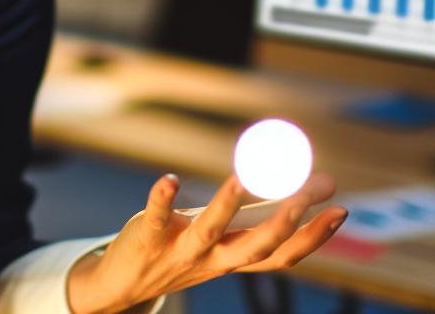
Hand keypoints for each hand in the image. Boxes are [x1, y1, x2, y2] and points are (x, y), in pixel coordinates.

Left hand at [66, 172, 345, 313]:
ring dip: (226, 206)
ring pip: (209, 231)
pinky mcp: (149, 236)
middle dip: (282, 224)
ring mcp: (180, 251)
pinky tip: (170, 178)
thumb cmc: (178, 253)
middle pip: (254, 247)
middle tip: (306, 196)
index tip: (342, 209)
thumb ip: (244, 222)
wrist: (121, 284)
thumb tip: (279, 186)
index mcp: (233, 260)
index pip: (282, 255)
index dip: (313, 236)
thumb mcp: (216, 243)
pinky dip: (163, 198)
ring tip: (242, 178)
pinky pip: (157, 217)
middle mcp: (212, 259)